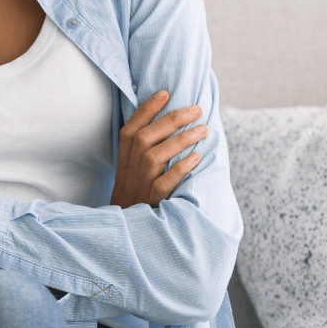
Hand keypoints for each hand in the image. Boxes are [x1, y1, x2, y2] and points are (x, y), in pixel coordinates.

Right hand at [111, 90, 206, 208]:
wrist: (127, 233)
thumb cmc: (136, 200)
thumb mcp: (131, 176)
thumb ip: (143, 155)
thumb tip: (168, 127)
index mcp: (123, 162)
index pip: (130, 130)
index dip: (146, 110)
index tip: (165, 93)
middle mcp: (129, 172)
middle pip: (144, 139)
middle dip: (171, 120)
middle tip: (196, 109)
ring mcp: (139, 188)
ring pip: (154, 157)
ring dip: (180, 140)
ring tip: (203, 129)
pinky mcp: (151, 203)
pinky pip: (163, 184)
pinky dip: (180, 169)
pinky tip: (197, 157)